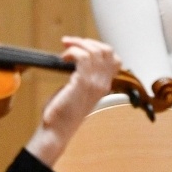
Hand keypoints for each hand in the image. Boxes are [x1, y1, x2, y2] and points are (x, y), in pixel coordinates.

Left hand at [27, 37, 121, 165]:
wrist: (57, 130)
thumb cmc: (63, 113)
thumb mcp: (79, 92)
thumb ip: (84, 77)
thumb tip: (76, 59)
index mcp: (104, 86)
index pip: (115, 59)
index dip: (99, 48)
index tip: (83, 48)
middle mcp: (103, 83)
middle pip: (107, 51)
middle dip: (87, 42)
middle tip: (71, 43)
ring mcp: (94, 83)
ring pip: (95, 51)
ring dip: (78, 44)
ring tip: (65, 49)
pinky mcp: (82, 83)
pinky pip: (82, 57)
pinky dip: (72, 51)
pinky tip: (63, 58)